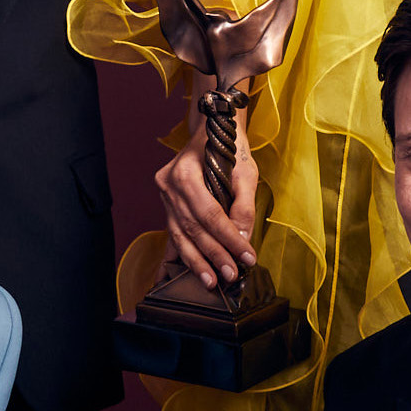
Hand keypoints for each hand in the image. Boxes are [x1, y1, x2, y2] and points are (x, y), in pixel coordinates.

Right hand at [153, 127, 258, 288]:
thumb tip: (242, 238)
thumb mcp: (245, 170)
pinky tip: (181, 274)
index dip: (229, 238)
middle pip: (193, 228)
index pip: (210, 214)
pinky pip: (173, 234)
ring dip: (196, 261)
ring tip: (211, 282)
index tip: (246, 256)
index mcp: (185, 172)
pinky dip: (180, 254)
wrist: (213, 128)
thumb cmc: (229, 146)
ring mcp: (164, 196)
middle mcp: (169, 185)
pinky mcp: (167, 205)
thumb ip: (243, 205)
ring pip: (179, 236)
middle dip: (214, 255)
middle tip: (230, 275)